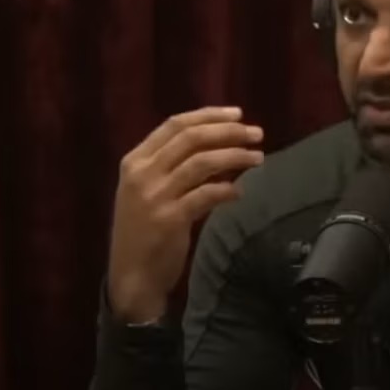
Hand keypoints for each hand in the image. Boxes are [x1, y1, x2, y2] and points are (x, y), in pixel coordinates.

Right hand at [107, 106, 264, 322]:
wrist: (131, 276)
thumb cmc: (143, 229)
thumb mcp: (147, 190)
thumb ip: (174, 165)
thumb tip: (221, 142)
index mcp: (135, 160)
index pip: (175, 124)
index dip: (209, 115)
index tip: (238, 114)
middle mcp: (142, 173)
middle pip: (192, 138)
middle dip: (228, 131)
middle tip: (256, 133)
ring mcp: (154, 196)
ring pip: (202, 162)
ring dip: (235, 156)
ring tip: (258, 157)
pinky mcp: (170, 219)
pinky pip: (207, 195)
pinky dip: (227, 190)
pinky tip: (240, 192)